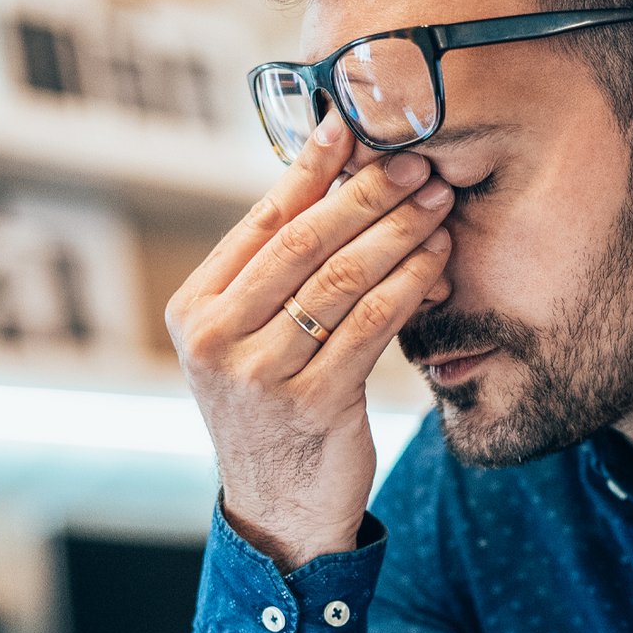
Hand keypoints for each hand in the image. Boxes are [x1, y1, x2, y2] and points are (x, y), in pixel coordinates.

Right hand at [166, 118, 453, 570]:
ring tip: (436, 201)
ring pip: (342, 279)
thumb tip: (332, 175)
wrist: (279, 509)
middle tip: (415, 159)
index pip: (261, 221)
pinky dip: (409, 284)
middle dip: (366, 193)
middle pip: (303, 243)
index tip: (351, 123)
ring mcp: (259, 373)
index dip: (310, 167)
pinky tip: (438, 260)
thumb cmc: (275, 408)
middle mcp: (215, 338)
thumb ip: (277, 272)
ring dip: (398, 232)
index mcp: (194, 309)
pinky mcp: (311, 403)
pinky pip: (372, 324)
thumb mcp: (253, 338)